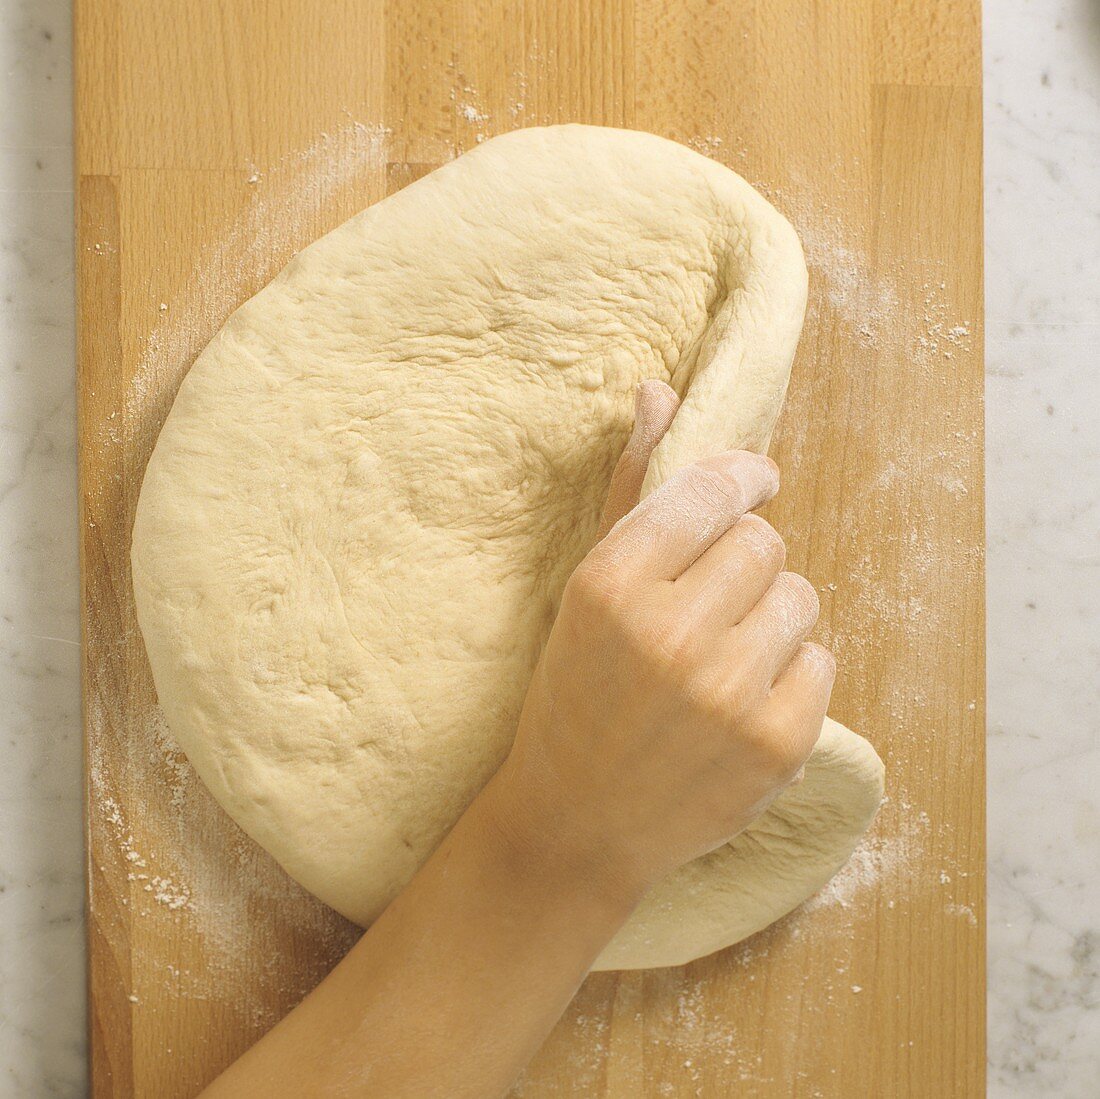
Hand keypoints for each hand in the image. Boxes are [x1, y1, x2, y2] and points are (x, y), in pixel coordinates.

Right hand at [487, 380, 834, 896]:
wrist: (578, 824)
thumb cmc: (574, 695)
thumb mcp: (584, 589)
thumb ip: (631, 488)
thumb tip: (661, 392)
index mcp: (612, 584)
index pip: (714, 489)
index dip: (744, 477)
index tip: (754, 481)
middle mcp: (672, 633)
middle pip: (765, 541)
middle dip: (745, 561)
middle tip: (711, 600)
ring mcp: (730, 693)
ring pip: (799, 596)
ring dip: (771, 615)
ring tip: (723, 653)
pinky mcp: (777, 744)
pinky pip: (822, 662)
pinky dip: (791, 673)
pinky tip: (743, 698)